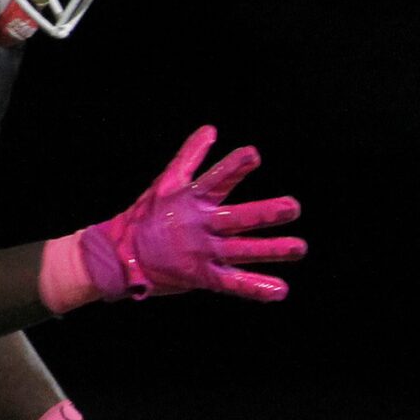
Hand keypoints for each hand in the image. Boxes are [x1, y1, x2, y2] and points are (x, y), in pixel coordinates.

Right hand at [77, 127, 304, 302]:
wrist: (119, 256)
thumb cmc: (145, 216)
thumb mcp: (166, 182)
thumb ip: (190, 156)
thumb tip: (211, 128)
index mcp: (191, 201)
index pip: (216, 180)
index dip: (234, 167)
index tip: (254, 155)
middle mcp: (200, 226)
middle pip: (238, 218)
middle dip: (266, 213)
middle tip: (293, 207)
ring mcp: (202, 253)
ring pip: (242, 250)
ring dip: (272, 250)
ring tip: (300, 247)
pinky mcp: (202, 278)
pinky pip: (233, 284)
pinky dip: (256, 288)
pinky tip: (280, 290)